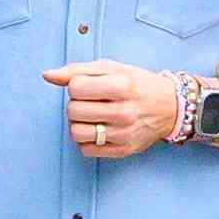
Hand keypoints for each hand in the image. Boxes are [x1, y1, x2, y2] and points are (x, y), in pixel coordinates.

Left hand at [43, 60, 176, 158]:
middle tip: (90, 103)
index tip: (88, 87)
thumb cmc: (137, 84)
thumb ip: (78, 70)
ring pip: (76, 133)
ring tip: (90, 118)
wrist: (171, 107)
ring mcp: (124, 133)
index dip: (76, 86)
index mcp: (121, 85)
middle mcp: (124, 111)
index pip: (75, 87)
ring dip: (77, 124)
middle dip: (76, 105)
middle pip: (73, 111)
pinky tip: (97, 131)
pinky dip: (86, 140)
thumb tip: (47, 75)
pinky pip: (86, 150)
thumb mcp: (112, 68)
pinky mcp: (123, 150)